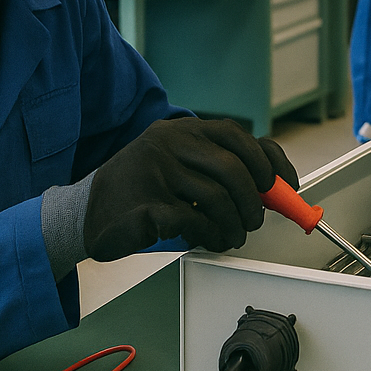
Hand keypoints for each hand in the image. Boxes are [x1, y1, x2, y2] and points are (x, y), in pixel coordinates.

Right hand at [84, 117, 298, 259]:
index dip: (268, 161)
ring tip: (229, 237)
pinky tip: (206, 239)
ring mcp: (155, 171)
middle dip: (253, 203)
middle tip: (252, 222)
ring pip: (217, 200)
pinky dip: (209, 235)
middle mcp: (169, 144)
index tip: (283, 185)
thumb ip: (217, 166)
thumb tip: (271, 187)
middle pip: (233, 170)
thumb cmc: (142, 191)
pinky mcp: (146, 204)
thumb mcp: (178, 164)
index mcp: (182, 130)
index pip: (238, 137)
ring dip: (232, 226)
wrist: (86, 213)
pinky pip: (194, 222)